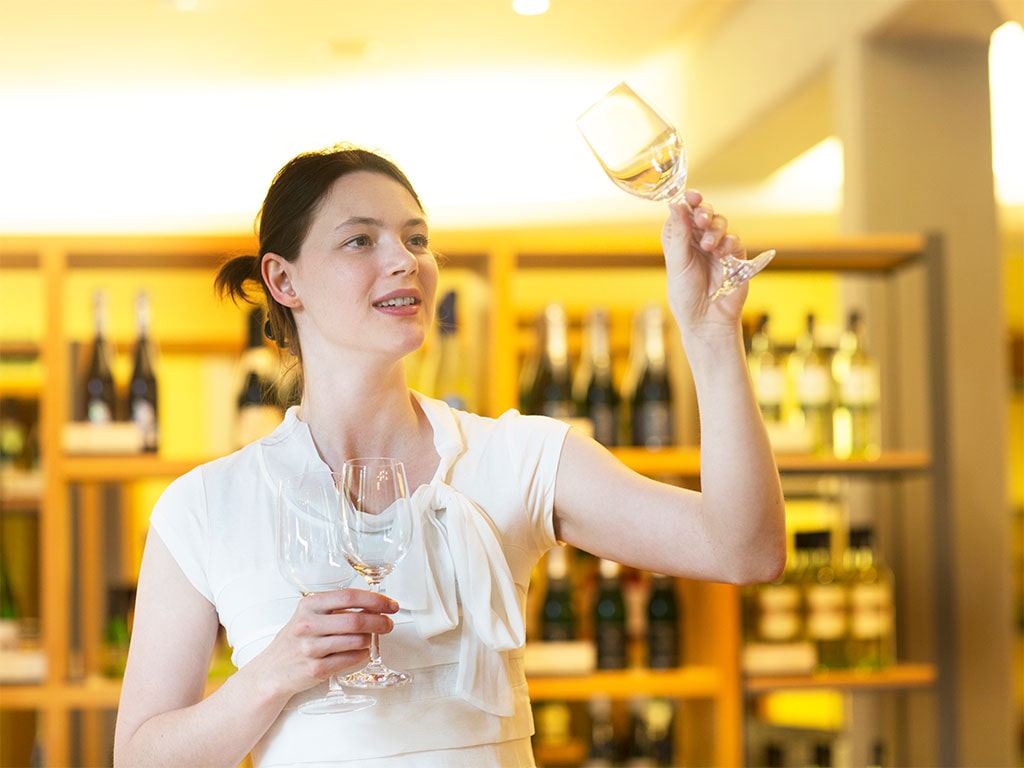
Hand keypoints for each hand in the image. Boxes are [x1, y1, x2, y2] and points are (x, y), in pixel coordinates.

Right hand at [252, 588, 398, 699]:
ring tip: (371, 638)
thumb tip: (374, 605)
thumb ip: (336, 608)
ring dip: (370, 639)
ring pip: (356, 641)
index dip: (375, 600)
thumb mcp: (309, 615)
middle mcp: (308, 625)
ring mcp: (311, 648)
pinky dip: (361, 655)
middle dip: (379, 621)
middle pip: (356, 620)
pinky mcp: (316, 669)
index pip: (349, 596)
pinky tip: (361, 652)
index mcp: (309, 605)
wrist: (272, 671)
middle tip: (389, 623)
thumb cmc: (296, 639)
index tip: (391, 604)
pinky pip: (350, 660)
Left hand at [661, 189, 747, 331]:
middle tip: (701, 219)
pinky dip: (728, 243)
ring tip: (709, 246)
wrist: (706, 320)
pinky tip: (721, 254)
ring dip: (715, 229)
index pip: (683, 213)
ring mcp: (716, 248)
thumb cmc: (686, 295)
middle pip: (703, 213)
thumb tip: (675, 205)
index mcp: (679, 240)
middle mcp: (697, 241)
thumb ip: (679, 234)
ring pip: (720, 223)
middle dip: (704, 212)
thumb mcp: (678, 263)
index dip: (688, 202)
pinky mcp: (734, 257)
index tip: (692, 196)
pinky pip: (734, 240)